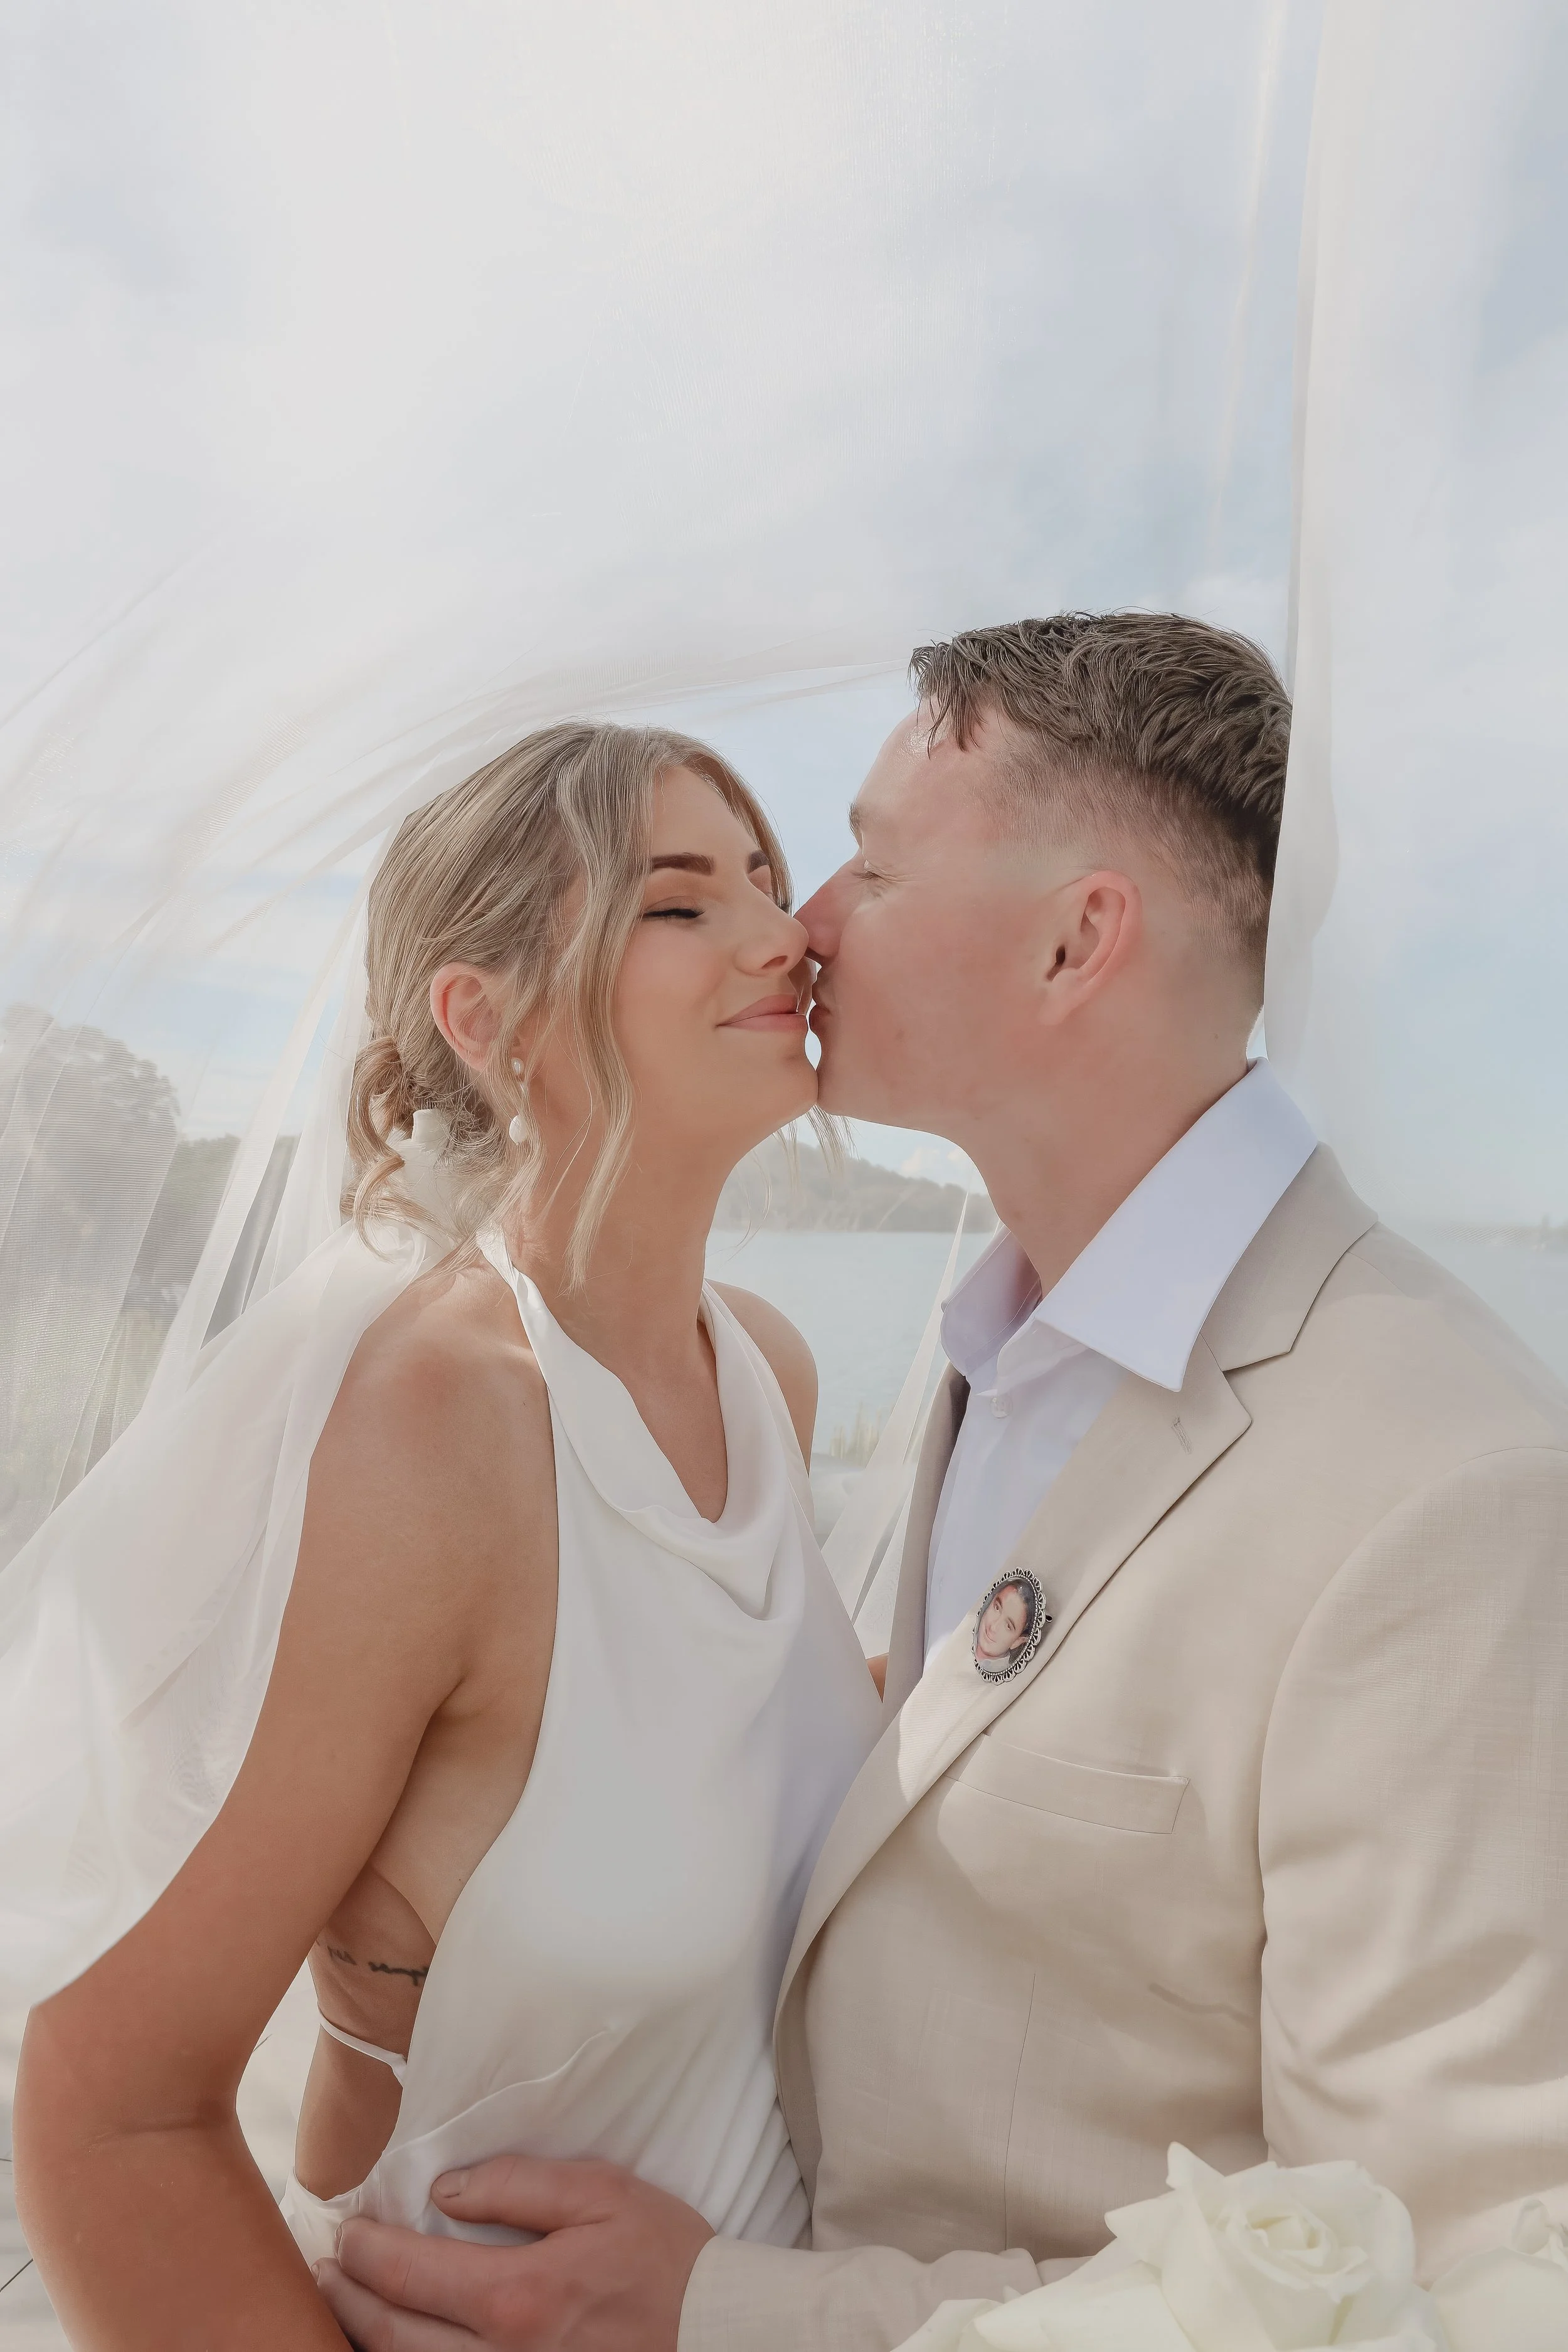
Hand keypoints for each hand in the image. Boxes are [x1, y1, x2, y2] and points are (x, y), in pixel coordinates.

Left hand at [314, 2156, 713, 2350]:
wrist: (716, 2333)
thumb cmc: (665, 2260)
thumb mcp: (603, 2194)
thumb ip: (519, 2185)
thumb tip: (445, 2192)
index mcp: (517, 2296)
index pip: (408, 2272)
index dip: (363, 2250)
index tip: (345, 2229)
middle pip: (392, 2334)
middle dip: (346, 2298)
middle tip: (325, 2269)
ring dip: (366, 2339)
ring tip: (344, 2308)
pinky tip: (401, 2343)